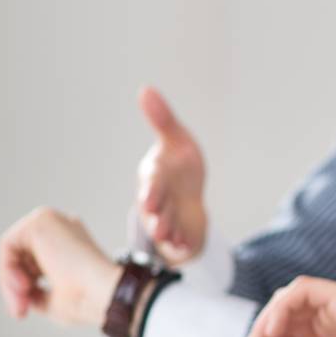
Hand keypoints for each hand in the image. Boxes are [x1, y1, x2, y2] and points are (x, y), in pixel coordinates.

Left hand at [0, 207, 121, 326]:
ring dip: (9, 280)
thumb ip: (36, 294)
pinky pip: (8, 244)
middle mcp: (63, 230)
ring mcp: (53, 222)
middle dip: (14, 286)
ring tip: (23, 299)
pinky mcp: (42, 220)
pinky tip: (23, 284)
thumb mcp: (54, 302)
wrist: (106, 293)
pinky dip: (8, 268)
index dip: (23, 289)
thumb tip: (21, 294)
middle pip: (20, 256)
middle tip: (21, 310)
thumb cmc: (89, 299)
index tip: (24, 311)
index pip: (33, 263)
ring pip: (12, 250)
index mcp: (72, 244)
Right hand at [135, 86, 207, 264]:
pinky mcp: (180, 234)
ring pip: (166, 228)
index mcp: (155, 176)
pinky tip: (186, 247)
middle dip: (156, 217)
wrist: (189, 198)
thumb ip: (163, 119)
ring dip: (168, 233)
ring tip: (170, 237)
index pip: (152, 183)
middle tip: (158, 225)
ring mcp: (168, 218)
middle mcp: (157, 199)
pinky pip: (181, 242)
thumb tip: (146, 89)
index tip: (150, 200)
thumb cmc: (180, 166)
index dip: (151, 192)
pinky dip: (183, 245)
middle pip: (156, 210)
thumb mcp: (177, 140)